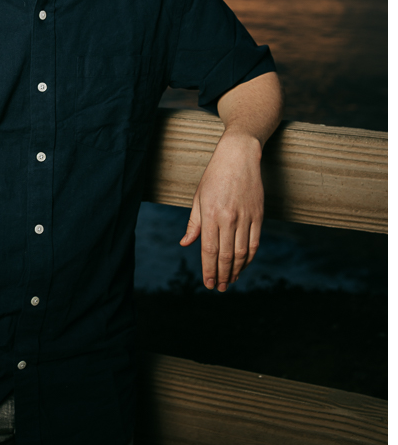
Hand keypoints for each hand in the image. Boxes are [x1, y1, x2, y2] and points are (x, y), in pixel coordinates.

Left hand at [179, 129, 263, 291]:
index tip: (208, 283)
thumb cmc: (214, 175)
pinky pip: (254, 243)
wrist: (238, 156)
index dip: (209, 269)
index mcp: (211, 214)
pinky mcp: (258, 215)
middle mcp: (229, 218)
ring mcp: (246, 217)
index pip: (209, 250)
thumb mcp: (198, 197)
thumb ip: (194, 223)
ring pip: (242, 253)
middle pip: (226, 255)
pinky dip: (250, 258)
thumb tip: (185, 244)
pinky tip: (244, 265)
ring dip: (237, 270)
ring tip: (231, 281)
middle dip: (222, 275)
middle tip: (220, 288)